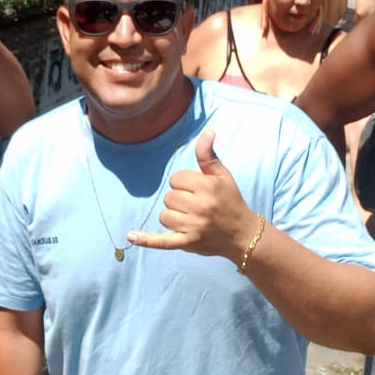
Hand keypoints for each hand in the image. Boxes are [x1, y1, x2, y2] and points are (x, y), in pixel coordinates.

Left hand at [127, 130, 258, 262]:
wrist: (243, 235)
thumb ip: (208, 155)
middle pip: (169, 197)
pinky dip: (146, 240)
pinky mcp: (188, 243)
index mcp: (208, 186)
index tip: (198, 191)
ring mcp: (194, 226)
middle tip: (197, 207)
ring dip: (173, 217)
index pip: (176, 179)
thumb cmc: (231, 201)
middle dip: (179, 200)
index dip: (184, 184)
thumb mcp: (223, 176)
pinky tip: (131, 236)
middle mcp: (201, 206)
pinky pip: (162, 241)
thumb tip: (207, 132)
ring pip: (164, 216)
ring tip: (191, 219)